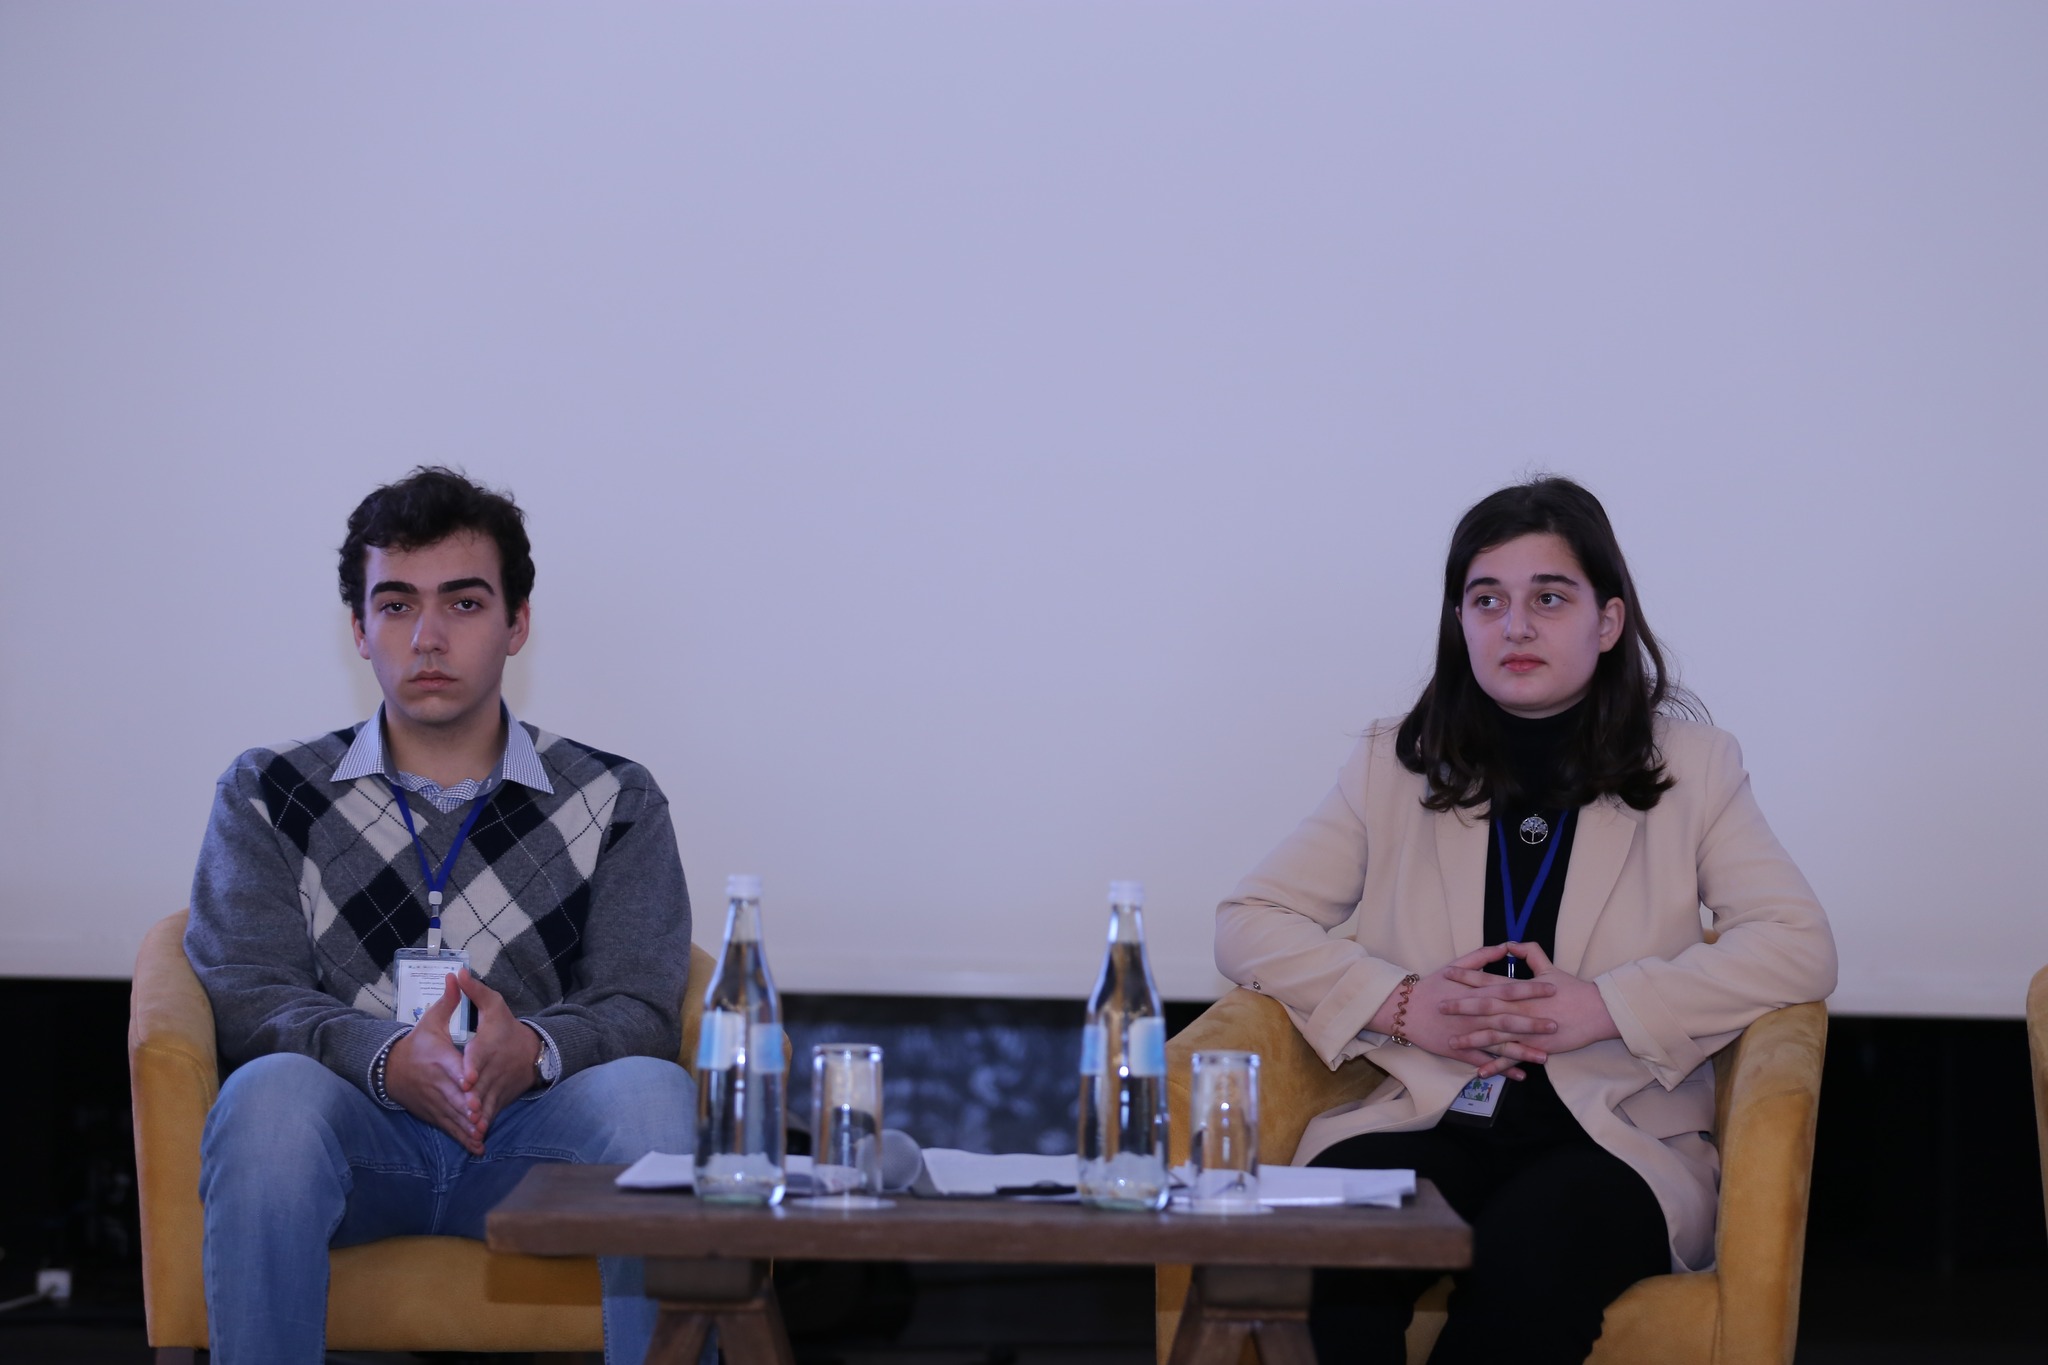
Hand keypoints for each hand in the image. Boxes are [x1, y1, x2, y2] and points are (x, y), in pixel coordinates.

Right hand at [384, 974, 484, 1153]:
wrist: (390, 1069)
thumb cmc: (417, 1043)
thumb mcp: (430, 1021)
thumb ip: (448, 1002)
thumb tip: (457, 975)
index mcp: (438, 1059)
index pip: (450, 1068)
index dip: (461, 1076)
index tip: (470, 1084)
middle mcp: (436, 1083)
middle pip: (453, 1097)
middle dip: (466, 1108)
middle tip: (481, 1117)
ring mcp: (434, 1102)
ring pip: (452, 1116)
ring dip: (466, 1127)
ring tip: (482, 1136)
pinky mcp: (433, 1114)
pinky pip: (449, 1128)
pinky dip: (462, 1138)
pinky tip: (477, 1148)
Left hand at [457, 969, 541, 1142]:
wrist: (534, 1052)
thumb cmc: (508, 1028)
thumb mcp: (494, 1006)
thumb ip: (474, 992)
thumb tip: (456, 973)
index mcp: (488, 1045)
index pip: (480, 1055)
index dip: (473, 1066)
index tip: (466, 1077)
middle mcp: (493, 1068)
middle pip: (482, 1083)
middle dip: (475, 1097)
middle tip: (466, 1108)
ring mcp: (498, 1086)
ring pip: (487, 1101)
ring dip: (480, 1115)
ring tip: (471, 1127)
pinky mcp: (499, 1099)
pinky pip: (491, 1113)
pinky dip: (485, 1125)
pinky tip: (477, 1138)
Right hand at [1369, 943, 1559, 1079]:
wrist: (1404, 1009)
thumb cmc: (1431, 986)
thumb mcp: (1454, 965)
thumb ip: (1481, 957)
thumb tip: (1504, 946)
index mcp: (1476, 992)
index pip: (1508, 989)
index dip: (1531, 989)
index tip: (1552, 988)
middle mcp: (1474, 1014)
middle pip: (1508, 1018)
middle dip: (1533, 1023)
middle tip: (1556, 1025)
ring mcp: (1467, 1035)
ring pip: (1499, 1044)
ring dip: (1522, 1051)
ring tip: (1545, 1057)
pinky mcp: (1459, 1051)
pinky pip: (1484, 1062)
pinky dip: (1501, 1068)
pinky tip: (1520, 1075)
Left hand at [1441, 942, 1619, 1055]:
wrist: (1596, 1011)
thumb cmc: (1573, 989)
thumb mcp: (1550, 967)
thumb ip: (1530, 953)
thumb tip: (1513, 943)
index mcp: (1520, 989)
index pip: (1488, 980)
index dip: (1466, 977)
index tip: (1447, 974)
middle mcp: (1519, 1008)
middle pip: (1484, 1006)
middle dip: (1460, 1007)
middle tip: (1439, 1007)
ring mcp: (1526, 1029)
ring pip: (1494, 1034)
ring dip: (1472, 1039)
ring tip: (1452, 1043)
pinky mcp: (1535, 1046)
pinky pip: (1512, 1057)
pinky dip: (1496, 1065)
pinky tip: (1480, 1070)